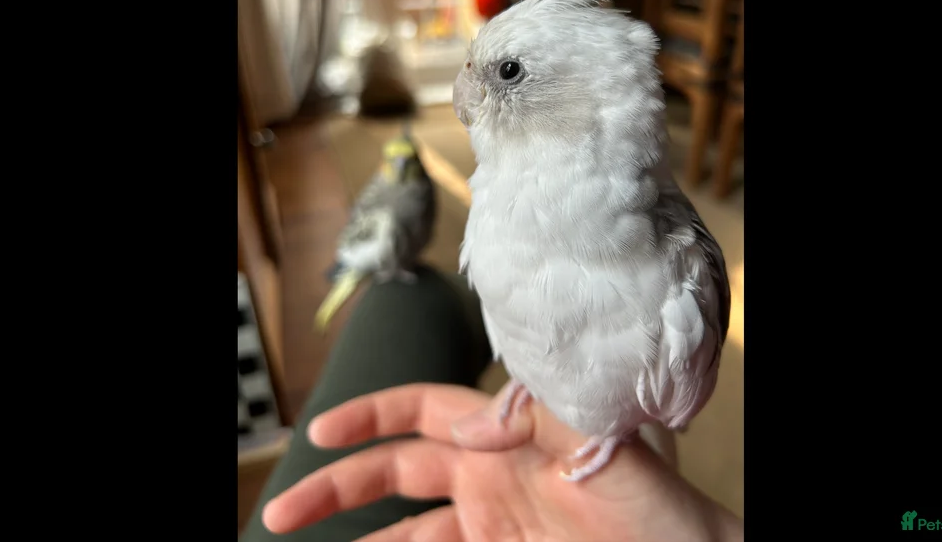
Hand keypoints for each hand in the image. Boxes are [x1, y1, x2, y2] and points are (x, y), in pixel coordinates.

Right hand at [263, 383, 742, 541]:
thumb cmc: (659, 505)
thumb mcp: (602, 441)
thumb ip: (535, 414)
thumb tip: (467, 415)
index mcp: (506, 436)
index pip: (423, 412)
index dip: (370, 416)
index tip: (321, 432)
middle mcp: (489, 479)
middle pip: (395, 474)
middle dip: (338, 488)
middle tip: (282, 512)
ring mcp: (492, 528)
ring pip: (406, 535)